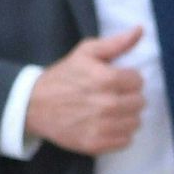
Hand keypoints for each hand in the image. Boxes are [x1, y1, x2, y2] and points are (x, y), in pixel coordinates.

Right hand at [24, 27, 145, 155]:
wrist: (34, 105)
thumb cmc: (63, 76)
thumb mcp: (86, 52)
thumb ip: (116, 42)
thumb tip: (140, 30)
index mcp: (107, 79)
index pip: (139, 81)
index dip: (128, 79)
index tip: (115, 80)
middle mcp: (107, 104)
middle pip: (140, 102)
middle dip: (129, 97)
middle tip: (112, 95)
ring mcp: (101, 126)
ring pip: (135, 122)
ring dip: (126, 116)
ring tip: (110, 110)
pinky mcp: (95, 144)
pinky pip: (125, 141)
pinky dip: (119, 134)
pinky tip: (106, 124)